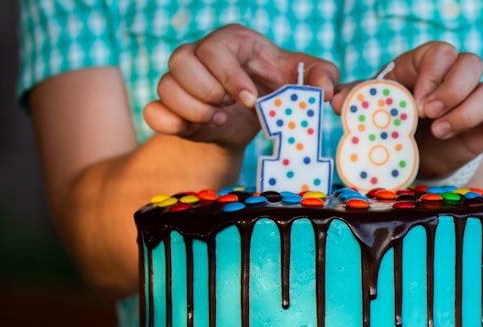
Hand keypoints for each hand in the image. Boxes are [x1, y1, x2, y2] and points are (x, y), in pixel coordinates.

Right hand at [143, 24, 339, 148]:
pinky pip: (152, 112)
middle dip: (209, 92)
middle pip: (180, 61)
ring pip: (164, 85)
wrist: (255, 120)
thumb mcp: (305, 80)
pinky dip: (171, 124)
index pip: (214, 48)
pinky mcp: (170, 107)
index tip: (250, 100)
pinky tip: (197, 130)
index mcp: (231, 41)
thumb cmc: (280, 90)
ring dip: (193, 110)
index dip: (229, 77)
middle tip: (230, 109)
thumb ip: (325, 78)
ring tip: (219, 119)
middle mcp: (199, 54)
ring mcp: (180, 80)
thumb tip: (329, 93)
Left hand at [332, 42, 482, 178]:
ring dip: (468, 111)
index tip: (417, 102)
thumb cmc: (393, 125)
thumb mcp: (372, 111)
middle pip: (471, 64)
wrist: (414, 158)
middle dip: (452, 90)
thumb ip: (355, 101)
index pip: (441, 52)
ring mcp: (477, 100)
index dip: (434, 73)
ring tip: (442, 133)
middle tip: (430, 116)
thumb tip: (331, 98)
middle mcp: (456, 77)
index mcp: (427, 65)